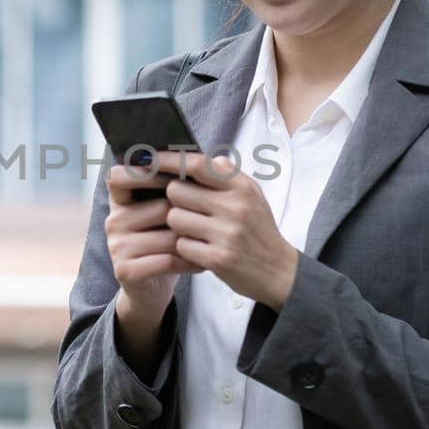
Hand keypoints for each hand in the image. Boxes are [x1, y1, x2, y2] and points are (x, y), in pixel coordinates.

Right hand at [105, 164, 200, 321]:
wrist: (150, 288)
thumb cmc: (164, 243)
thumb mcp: (164, 215)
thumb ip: (174, 188)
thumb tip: (208, 158)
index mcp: (120, 201)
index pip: (120, 176)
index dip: (147, 172)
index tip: (177, 174)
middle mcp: (114, 220)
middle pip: (162, 207)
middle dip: (191, 216)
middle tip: (213, 220)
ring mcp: (117, 246)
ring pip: (169, 235)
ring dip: (195, 242)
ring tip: (212, 244)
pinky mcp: (125, 270)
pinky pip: (167, 260)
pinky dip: (189, 262)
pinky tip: (201, 263)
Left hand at [152, 150, 300, 310]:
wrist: (279, 272)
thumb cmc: (259, 230)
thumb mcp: (253, 196)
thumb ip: (227, 175)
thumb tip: (199, 156)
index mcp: (241, 187)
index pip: (196, 164)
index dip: (168, 161)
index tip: (149, 159)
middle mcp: (234, 207)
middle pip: (177, 191)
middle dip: (175, 200)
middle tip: (187, 209)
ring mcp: (226, 233)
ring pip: (174, 218)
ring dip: (178, 226)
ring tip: (195, 231)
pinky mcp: (217, 259)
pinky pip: (181, 245)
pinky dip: (185, 248)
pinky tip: (199, 249)